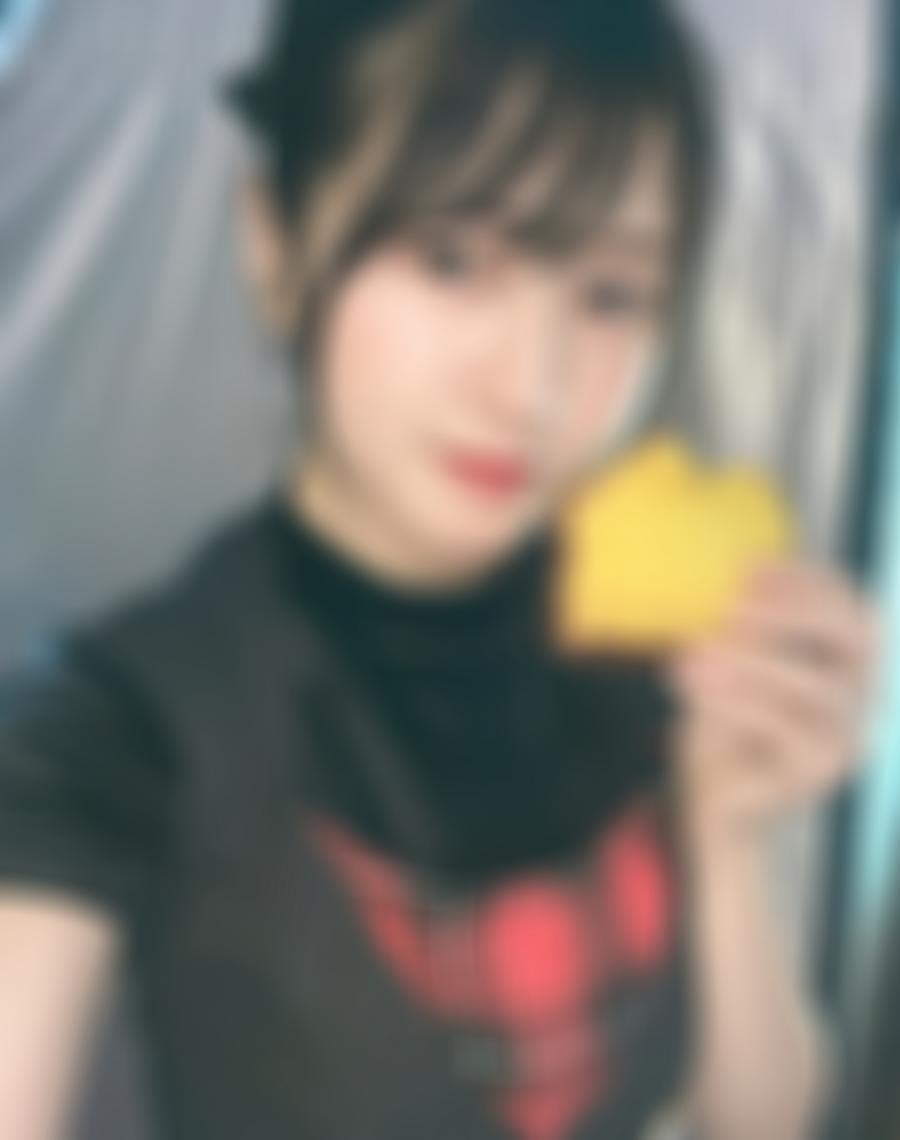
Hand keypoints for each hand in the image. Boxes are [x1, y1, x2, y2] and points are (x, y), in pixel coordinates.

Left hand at [664, 558, 881, 851]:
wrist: (716, 792)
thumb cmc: (726, 714)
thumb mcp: (731, 659)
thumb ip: (740, 622)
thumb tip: (729, 573)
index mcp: (845, 656)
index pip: (848, 604)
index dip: (807, 579)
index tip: (748, 566)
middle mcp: (860, 692)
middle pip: (858, 639)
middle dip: (798, 611)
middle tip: (733, 603)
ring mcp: (846, 733)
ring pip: (818, 687)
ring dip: (754, 660)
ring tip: (698, 647)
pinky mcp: (819, 770)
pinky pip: (786, 729)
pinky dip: (737, 701)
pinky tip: (693, 684)